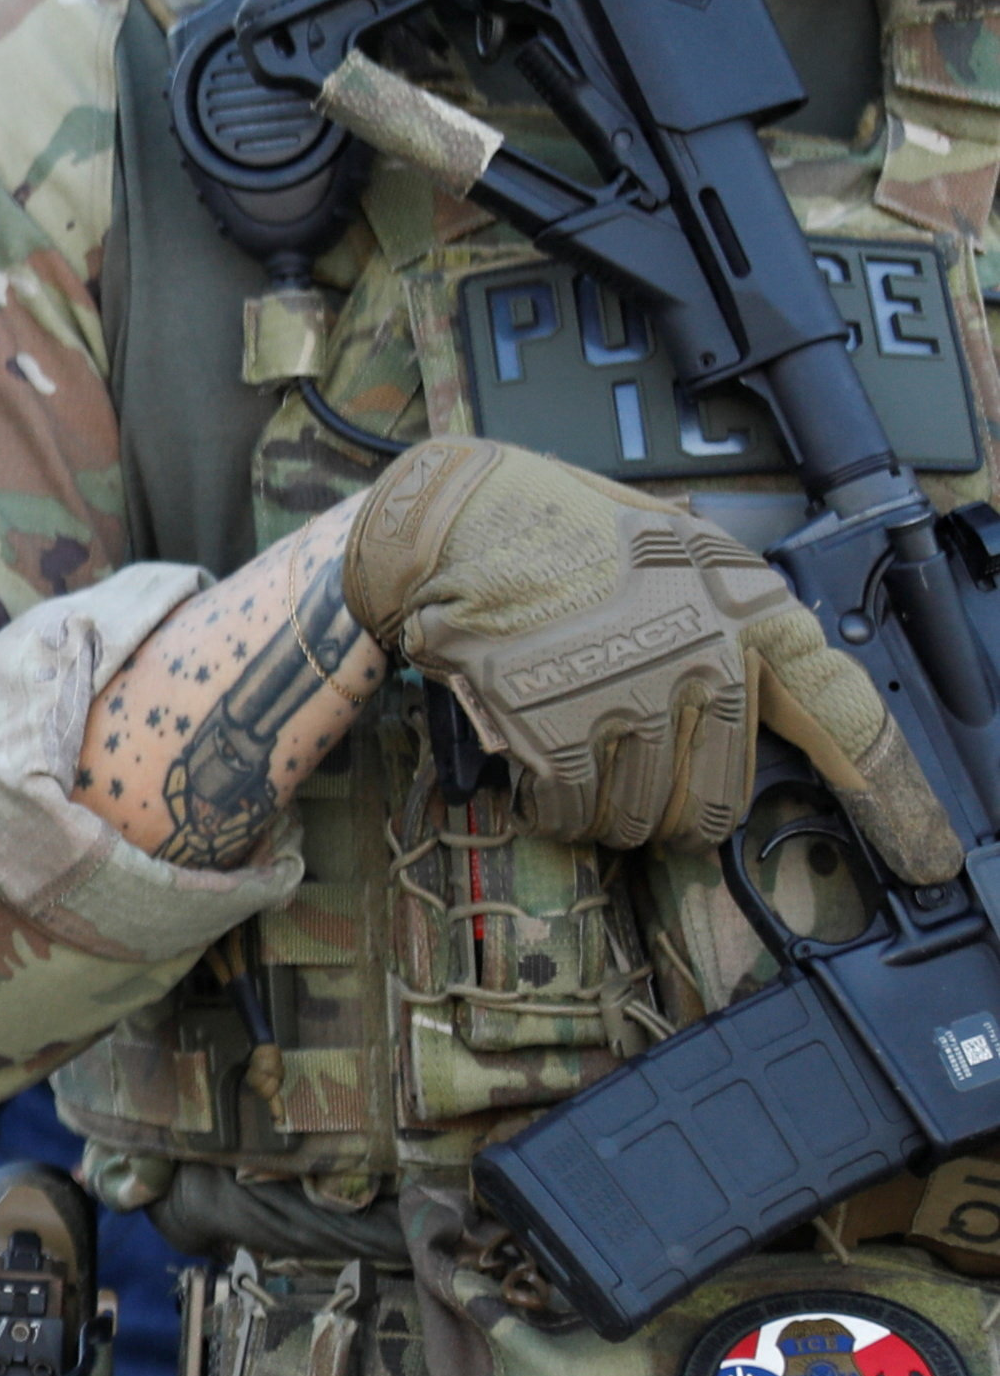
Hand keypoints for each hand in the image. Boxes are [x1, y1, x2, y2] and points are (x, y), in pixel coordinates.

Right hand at [342, 438, 955, 875]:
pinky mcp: (558, 727)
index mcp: (745, 608)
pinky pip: (572, 812)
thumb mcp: (680, 545)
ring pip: (641, 817)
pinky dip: (551, 808)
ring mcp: (631, 696)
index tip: (922, 857)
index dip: (891, 795)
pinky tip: (535, 768)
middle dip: (674, 811)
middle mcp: (703, 657)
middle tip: (635, 784)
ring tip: (572, 759)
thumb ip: (733, 616)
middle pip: (717, 803)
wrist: (453, 518)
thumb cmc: (562, 528)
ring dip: (606, 812)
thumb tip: (774, 699)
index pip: (843, 712)